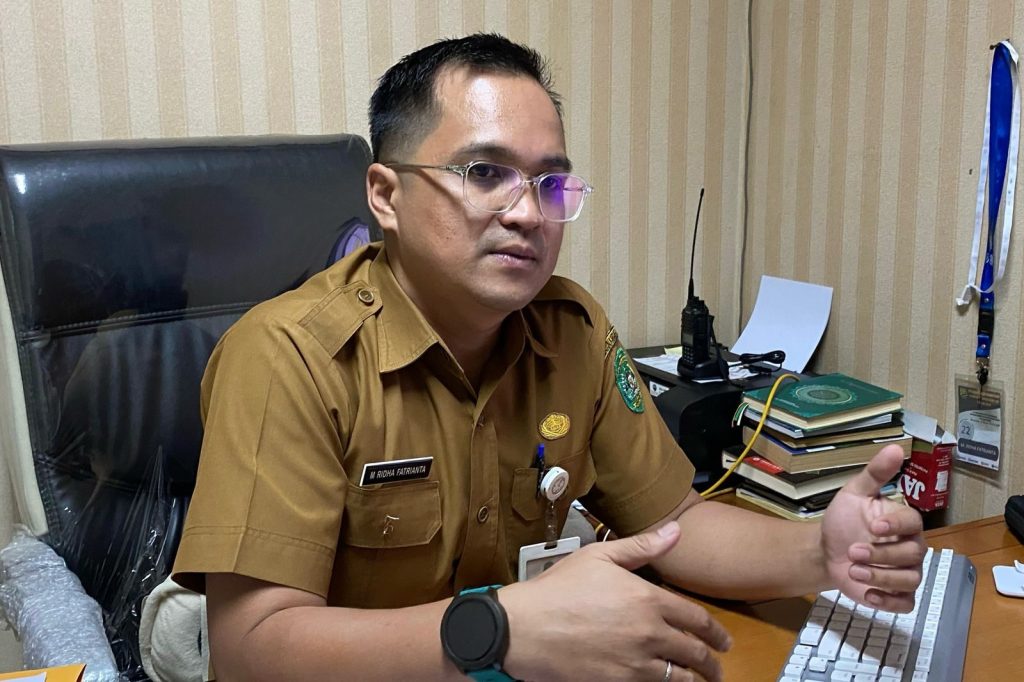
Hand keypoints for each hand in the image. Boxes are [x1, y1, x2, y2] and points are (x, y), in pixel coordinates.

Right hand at [499, 522, 731, 681]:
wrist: (525, 628)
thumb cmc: (558, 589)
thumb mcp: (599, 556)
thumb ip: (642, 546)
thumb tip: (675, 532)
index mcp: (648, 599)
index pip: (697, 619)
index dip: (716, 632)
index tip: (723, 640)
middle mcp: (649, 633)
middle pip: (696, 653)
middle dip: (712, 663)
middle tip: (718, 668)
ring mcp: (635, 662)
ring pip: (680, 678)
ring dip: (695, 680)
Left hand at [821, 444, 926, 611]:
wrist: (825, 549)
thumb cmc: (844, 521)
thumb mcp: (854, 493)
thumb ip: (875, 473)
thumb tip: (896, 447)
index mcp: (903, 521)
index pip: (912, 522)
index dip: (896, 524)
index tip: (873, 526)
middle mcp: (911, 547)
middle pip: (912, 554)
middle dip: (882, 554)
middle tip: (853, 551)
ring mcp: (906, 572)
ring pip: (909, 579)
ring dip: (881, 577)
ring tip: (853, 570)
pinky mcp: (896, 594)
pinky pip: (906, 603)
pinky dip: (890, 602)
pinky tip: (869, 595)